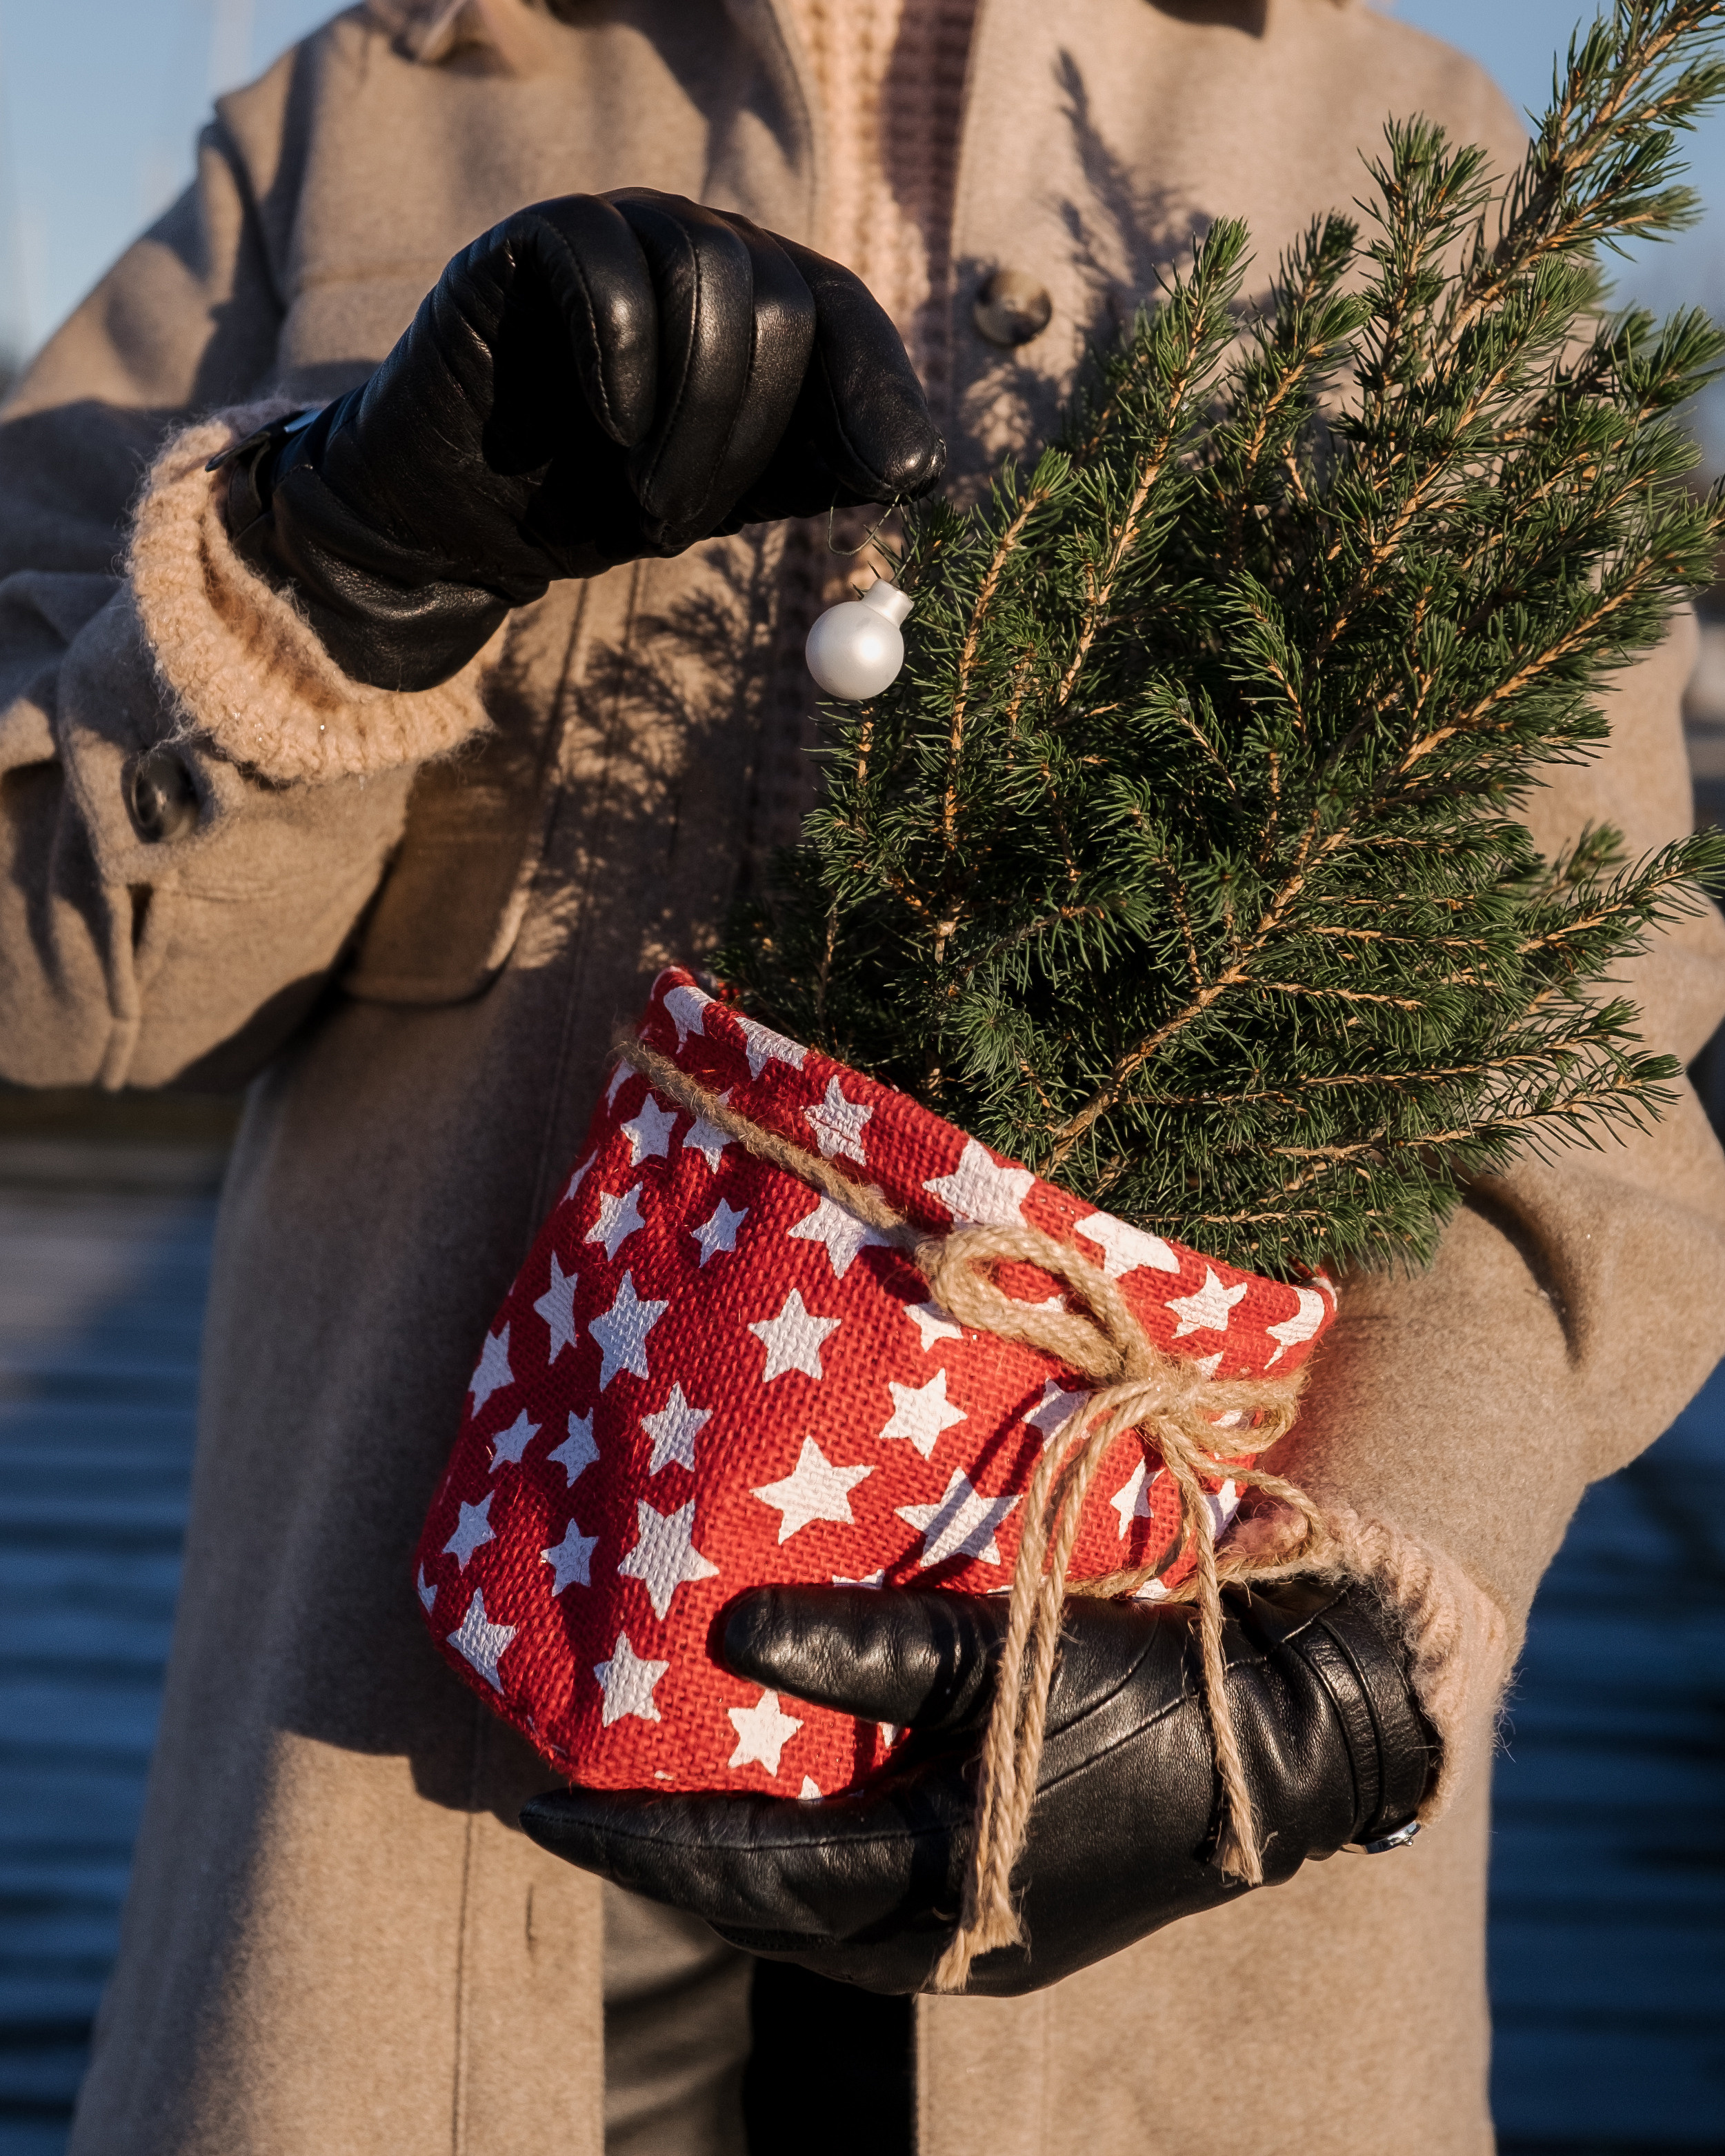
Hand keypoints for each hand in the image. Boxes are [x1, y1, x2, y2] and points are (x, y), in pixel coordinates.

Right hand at [226, 190, 945, 688]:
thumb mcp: (728, 494)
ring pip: (704, 276)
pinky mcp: (533, 239)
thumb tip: (922, 466)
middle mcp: (697, 247)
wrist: (464, 517)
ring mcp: (619, 230)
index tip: (904, 476)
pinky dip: (622, 359)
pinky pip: (604, 265)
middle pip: (779, 300)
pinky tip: (608, 427)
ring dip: (688, 414)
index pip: (845, 313)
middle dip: (746, 433)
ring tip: (641, 496)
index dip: (880, 389)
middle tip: (684, 522)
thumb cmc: (598, 497)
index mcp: (756, 303)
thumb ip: (813, 469)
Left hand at [520, 1576, 1433, 1995]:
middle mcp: (937, 1937)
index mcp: (933, 1890)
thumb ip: (867, 1653)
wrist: (1293, 1738)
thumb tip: (724, 1638)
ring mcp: (971, 1932)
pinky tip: (777, 1787)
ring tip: (652, 1791)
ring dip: (730, 1858)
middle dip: (663, 1862)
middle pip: (760, 1910)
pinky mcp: (999, 1902)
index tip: (531, 1805)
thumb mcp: (1005, 1662)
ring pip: (808, 1910)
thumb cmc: (1148, 1692)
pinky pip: (861, 1889)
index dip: (630, 1843)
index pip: (742, 1875)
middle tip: (573, 1799)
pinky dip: (800, 1846)